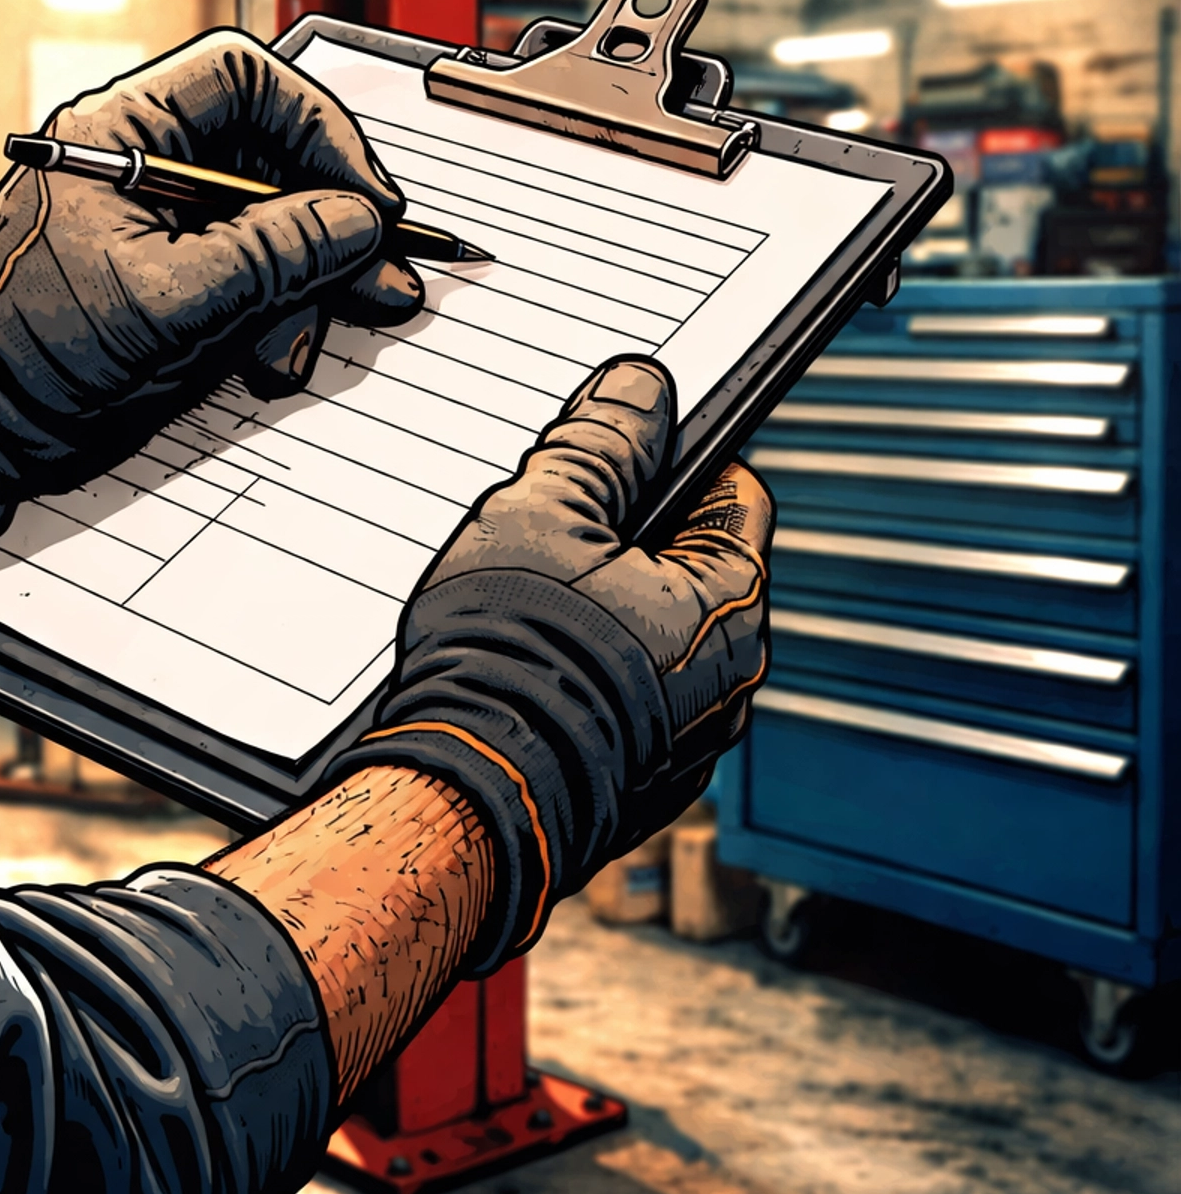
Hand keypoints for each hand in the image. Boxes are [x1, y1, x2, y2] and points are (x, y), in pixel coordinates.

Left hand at [0, 33, 421, 546]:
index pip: (249, 82)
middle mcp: (146, 162)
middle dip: (330, 221)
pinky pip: (247, 275)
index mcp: (124, 130)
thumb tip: (356, 223)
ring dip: (307, 282)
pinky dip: (274, 314)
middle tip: (381, 276)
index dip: (319, 128)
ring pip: (270, 223)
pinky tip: (274, 356)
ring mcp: (158, 221)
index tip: (362, 196)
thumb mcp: (171, 301)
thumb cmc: (27, 353)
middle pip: (271, 157)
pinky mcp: (168, 277)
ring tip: (309, 340)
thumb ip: (272, 255)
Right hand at [327, 358, 772, 973]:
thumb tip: (640, 391)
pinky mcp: (637, 786)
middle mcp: (730, 683)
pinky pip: (625, 701)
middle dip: (625, 536)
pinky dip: (587, 675)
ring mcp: (687, 743)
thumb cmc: (506, 660)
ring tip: (524, 598)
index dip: (671, 457)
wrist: (462, 802)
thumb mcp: (545, 513)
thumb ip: (603, 441)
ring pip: (652, 636)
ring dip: (603, 607)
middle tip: (552, 524)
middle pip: (689, 566)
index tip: (620, 446)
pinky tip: (525, 663)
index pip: (733, 491)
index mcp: (732, 606)